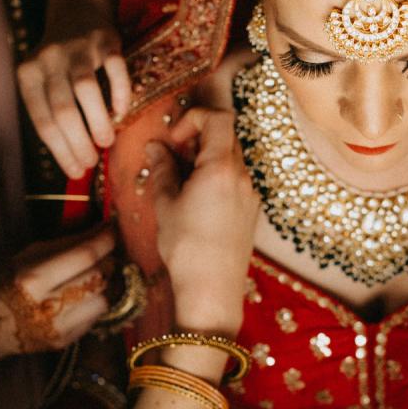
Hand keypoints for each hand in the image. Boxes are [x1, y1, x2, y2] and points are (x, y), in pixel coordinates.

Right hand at [0, 227, 117, 373]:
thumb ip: (65, 244)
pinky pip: (95, 317)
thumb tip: (99, 230)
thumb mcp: (26, 256)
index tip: (113, 231)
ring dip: (106, 284)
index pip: (85, 256)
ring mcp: (60, 327)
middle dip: (108, 261)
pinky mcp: (66, 341)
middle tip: (106, 252)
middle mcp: (50, 305)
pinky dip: (95, 302)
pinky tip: (83, 295)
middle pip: (99, 278)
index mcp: (35, 279)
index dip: (105, 241)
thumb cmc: (2, 284)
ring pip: (105, 300)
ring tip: (96, 274)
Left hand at [17, 20, 132, 179]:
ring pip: (85, 90)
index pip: (42, 120)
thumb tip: (72, 161)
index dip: (60, 150)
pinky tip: (121, 111)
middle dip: (78, 142)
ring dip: (97, 121)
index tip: (75, 171)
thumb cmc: (60, 60)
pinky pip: (114, 69)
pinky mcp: (105, 39)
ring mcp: (77, 48)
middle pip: (62, 109)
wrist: (77, 9)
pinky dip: (119, 92)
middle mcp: (48, 59)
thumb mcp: (44, 82)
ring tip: (106, 142)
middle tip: (91, 163)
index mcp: (28, 74)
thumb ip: (52, 113)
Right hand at [140, 108, 259, 336]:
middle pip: (226, 136)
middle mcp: (243, 176)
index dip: (194, 119)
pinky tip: (197, 201)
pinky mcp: (251, 209)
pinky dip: (217, 177)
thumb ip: (162, 170)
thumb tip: (156, 148)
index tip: (175, 140)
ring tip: (182, 184)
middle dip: (198, 139)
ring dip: (206, 160)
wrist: (213, 290)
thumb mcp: (166, 205)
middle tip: (175, 161)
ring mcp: (251, 193)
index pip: (218, 118)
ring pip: (231, 159)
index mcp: (222, 168)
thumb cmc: (187, 249)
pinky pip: (236, 179)